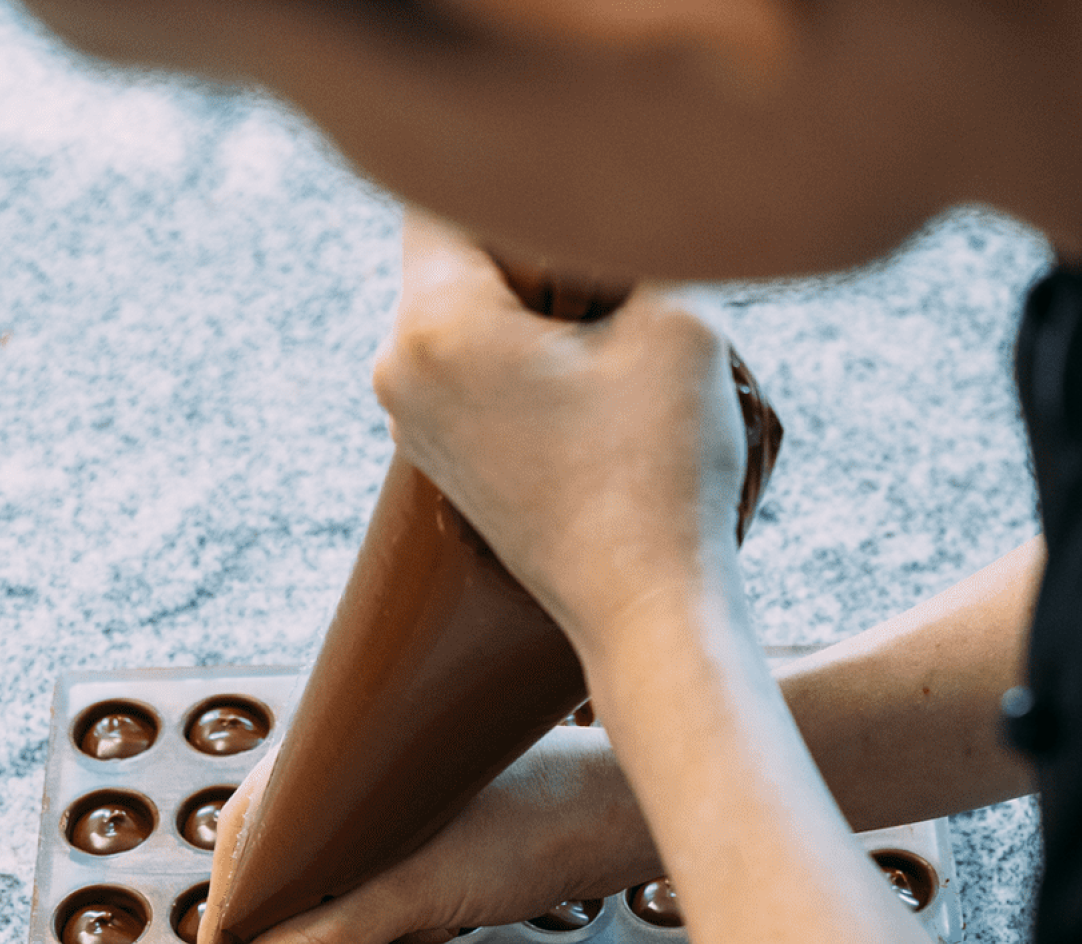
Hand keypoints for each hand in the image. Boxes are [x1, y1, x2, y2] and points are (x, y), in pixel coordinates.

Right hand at [200, 730, 661, 943]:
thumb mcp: (418, 894)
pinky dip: (398, 935)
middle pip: (289, 886)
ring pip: (339, 903)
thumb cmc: (528, 829)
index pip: (243, 852)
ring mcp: (391, 820)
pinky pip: (386, 903)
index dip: (229, 926)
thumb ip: (329, 938)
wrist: (621, 816)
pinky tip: (436, 941)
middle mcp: (351, 789)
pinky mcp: (431, 846)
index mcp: (329, 772)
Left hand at [374, 208, 750, 671]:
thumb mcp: (684, 320)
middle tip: (621, 287)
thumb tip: (632, 205)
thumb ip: (650, 238)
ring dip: (541, 309)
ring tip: (615, 348)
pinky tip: (599, 396)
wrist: (649, 616)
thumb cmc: (664, 473)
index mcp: (433, 322)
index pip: (456, 189)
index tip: (601, 220)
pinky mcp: (445, 462)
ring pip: (470, 311)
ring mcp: (414, 422)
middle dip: (541, 252)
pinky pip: (477, 370)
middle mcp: (398, 368)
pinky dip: (532, 362)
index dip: (538, 189)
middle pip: (461, 252)